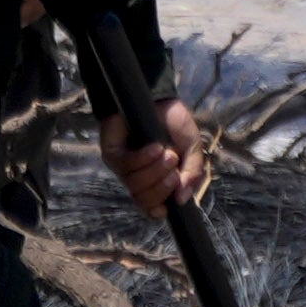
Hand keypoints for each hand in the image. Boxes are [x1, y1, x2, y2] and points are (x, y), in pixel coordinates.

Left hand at [106, 102, 208, 217]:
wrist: (157, 96)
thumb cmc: (173, 123)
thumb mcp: (192, 147)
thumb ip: (193, 172)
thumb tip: (182, 199)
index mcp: (157, 181)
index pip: (152, 208)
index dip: (158, 210)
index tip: (168, 207)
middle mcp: (139, 178)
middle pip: (144, 201)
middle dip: (162, 188)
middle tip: (174, 168)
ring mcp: (124, 168)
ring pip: (135, 186)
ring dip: (154, 171)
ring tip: (168, 153)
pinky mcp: (113, 154)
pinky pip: (127, 166)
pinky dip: (143, 159)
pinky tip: (154, 147)